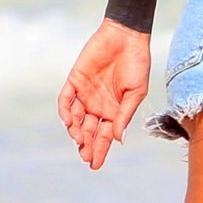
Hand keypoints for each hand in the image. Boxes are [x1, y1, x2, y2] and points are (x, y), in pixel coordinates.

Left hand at [58, 20, 151, 169]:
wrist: (126, 37)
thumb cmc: (137, 63)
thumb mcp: (136, 93)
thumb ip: (124, 115)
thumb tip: (119, 139)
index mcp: (114, 111)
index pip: (105, 136)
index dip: (100, 151)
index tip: (95, 165)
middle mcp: (98, 106)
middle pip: (88, 132)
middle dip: (86, 146)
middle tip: (85, 157)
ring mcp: (85, 94)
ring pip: (75, 119)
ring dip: (75, 131)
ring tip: (78, 139)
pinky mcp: (75, 81)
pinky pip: (65, 99)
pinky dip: (65, 111)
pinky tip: (69, 121)